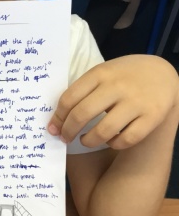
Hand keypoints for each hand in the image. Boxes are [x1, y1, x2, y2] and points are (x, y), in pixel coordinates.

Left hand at [48, 55, 178, 149]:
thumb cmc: (123, 75)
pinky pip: (126, 139)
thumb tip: (59, 117)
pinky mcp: (152, 117)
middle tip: (64, 138)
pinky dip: (114, 144)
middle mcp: (116, 86)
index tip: (53, 128)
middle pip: (82, 114)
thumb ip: (83, 89)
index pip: (69, 98)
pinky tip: (109, 140)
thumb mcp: (103, 72)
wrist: (161, 72)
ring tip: (84, 141)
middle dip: (68, 131)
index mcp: (100, 73)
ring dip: (88, 141)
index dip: (58, 117)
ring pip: (103, 131)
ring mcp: (136, 102)